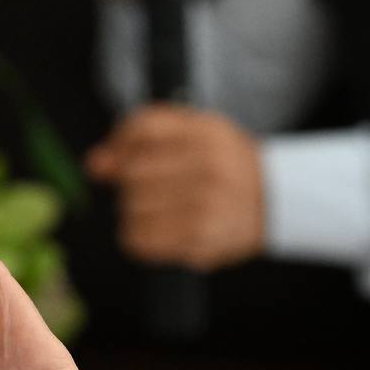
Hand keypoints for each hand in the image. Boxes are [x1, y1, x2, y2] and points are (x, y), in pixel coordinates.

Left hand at [87, 104, 266, 270]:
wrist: (275, 202)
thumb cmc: (224, 166)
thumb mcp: (194, 136)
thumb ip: (141, 141)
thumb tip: (94, 164)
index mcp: (207, 131)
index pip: (141, 128)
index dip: (120, 145)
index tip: (121, 159)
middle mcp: (208, 165)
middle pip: (132, 173)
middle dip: (129, 184)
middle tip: (149, 190)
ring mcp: (206, 205)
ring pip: (131, 209)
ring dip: (133, 213)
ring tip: (157, 212)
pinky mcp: (200, 240)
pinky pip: (140, 240)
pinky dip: (138, 238)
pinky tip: (155, 232)